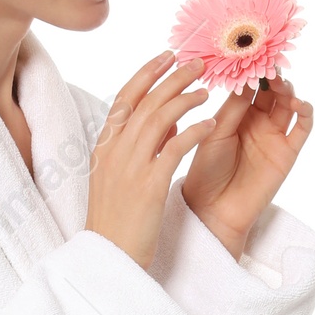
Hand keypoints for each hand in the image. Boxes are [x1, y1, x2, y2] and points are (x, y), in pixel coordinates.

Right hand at [84, 54, 214, 271]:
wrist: (109, 257)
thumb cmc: (117, 219)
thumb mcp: (119, 176)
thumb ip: (139, 145)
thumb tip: (165, 118)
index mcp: (104, 146)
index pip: (126, 98)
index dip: (147, 73)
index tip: (168, 57)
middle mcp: (115, 151)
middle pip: (147, 102)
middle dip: (174, 78)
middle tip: (198, 65)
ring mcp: (131, 167)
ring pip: (160, 119)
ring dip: (186, 99)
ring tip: (207, 90)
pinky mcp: (150, 186)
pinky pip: (175, 149)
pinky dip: (193, 132)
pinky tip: (210, 124)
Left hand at [180, 74, 313, 260]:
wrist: (213, 211)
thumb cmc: (205, 172)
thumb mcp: (213, 133)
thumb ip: (232, 108)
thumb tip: (247, 77)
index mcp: (234, 113)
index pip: (247, 83)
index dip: (250, 68)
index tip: (252, 50)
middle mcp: (256, 121)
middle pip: (270, 89)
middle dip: (270, 74)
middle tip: (268, 64)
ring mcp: (273, 135)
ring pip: (287, 103)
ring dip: (287, 89)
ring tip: (279, 84)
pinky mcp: (287, 152)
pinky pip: (303, 127)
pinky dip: (305, 111)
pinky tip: (298, 103)